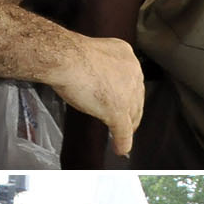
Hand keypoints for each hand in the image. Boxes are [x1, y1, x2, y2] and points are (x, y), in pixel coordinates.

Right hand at [55, 37, 145, 158]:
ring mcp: (126, 93)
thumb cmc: (70, 55)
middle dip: (131, 112)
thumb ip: (98, 66)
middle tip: (127, 123)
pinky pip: (123, 130)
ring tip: (123, 137)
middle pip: (136, 98)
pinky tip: (120, 149)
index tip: (125, 101)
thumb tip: (91, 76)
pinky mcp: (118, 110)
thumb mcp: (90, 55)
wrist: (67, 58)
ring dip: (128, 127)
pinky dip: (122, 142)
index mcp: (125, 56)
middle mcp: (132, 72)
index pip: (132, 80)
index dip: (129, 94)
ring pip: (132, 114)